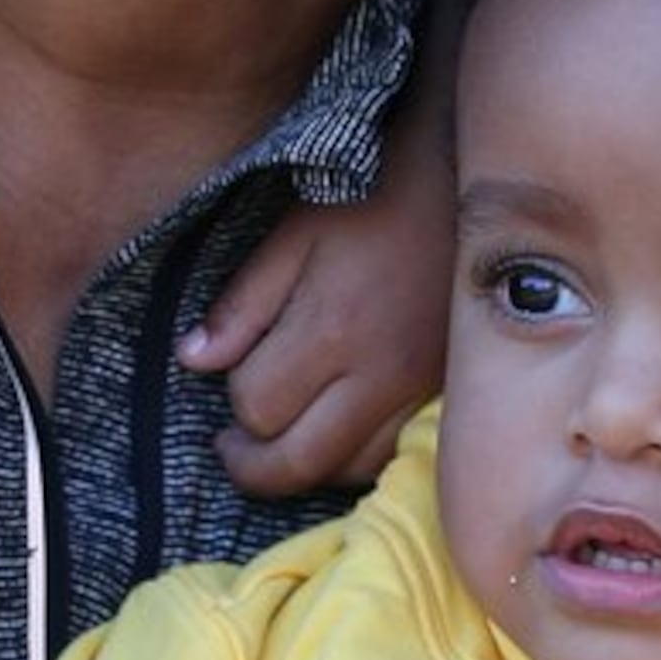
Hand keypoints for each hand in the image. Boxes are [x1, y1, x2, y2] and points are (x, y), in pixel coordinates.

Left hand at [181, 156, 451, 503]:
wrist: (467, 189)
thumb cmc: (375, 201)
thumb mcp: (296, 235)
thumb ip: (243, 303)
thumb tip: (193, 360)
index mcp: (332, 329)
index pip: (258, 406)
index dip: (231, 403)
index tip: (225, 382)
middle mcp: (379, 376)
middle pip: (299, 462)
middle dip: (252, 468)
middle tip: (231, 448)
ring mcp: (419, 392)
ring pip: (348, 470)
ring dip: (304, 466)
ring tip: (281, 438)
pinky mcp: (446, 394)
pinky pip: (392, 457)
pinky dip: (354, 459)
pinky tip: (336, 433)